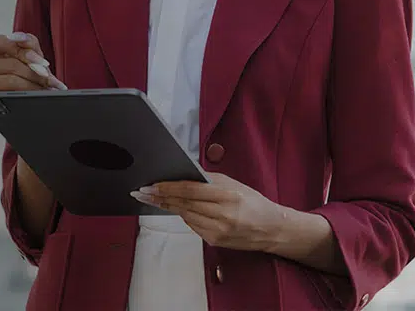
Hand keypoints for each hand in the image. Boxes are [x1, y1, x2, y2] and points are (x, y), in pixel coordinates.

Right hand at [0, 31, 66, 91]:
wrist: (18, 86)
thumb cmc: (21, 65)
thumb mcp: (27, 50)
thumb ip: (28, 42)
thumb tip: (25, 40)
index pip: (3, 42)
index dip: (23, 50)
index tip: (41, 60)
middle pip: (11, 65)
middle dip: (35, 71)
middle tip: (49, 77)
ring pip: (12, 81)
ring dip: (34, 84)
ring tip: (48, 86)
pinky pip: (11, 95)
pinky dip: (29, 94)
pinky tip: (39, 93)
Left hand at [131, 172, 289, 251]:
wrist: (273, 229)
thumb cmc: (253, 203)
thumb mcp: (233, 184)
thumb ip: (208, 180)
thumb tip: (183, 173)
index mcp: (228, 197)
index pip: (190, 190)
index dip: (168, 187)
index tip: (151, 184)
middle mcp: (223, 215)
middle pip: (183, 204)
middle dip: (160, 197)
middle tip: (141, 192)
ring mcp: (218, 230)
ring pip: (185, 215)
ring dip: (167, 206)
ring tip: (151, 198)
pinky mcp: (215, 241)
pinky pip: (192, 225)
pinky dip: (184, 215)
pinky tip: (175, 209)